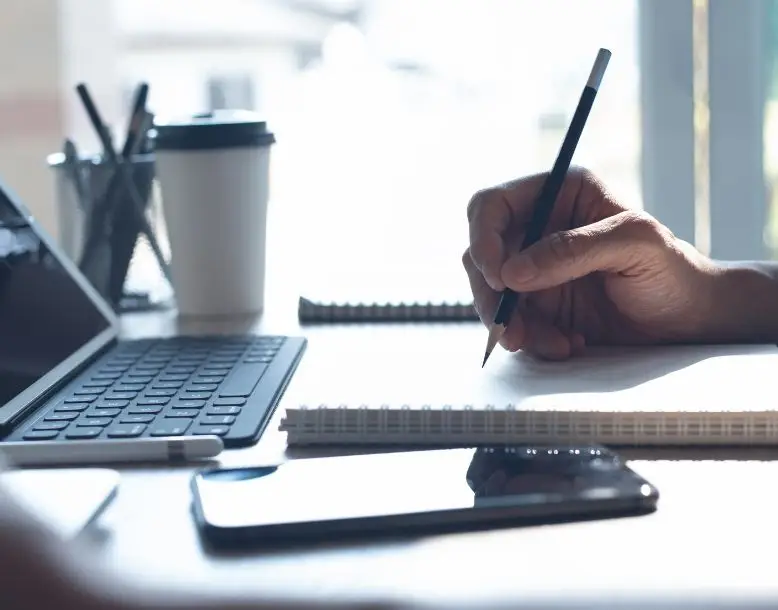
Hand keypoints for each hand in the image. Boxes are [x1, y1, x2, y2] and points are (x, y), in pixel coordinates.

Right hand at [463, 168, 721, 359]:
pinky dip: (531, 339)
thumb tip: (512, 272)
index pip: (492, 205)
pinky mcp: (537, 303)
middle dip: (491, 294)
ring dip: (511, 323)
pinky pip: (511, 320)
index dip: (483, 239)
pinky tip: (567, 343)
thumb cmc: (673, 271)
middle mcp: (539, 227)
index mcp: (559, 193)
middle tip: (509, 328)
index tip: (500, 277)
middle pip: (480, 253)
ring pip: (491, 293)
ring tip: (553, 343)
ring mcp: (534, 267)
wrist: (686, 321)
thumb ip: (573, 250)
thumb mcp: (634, 246)